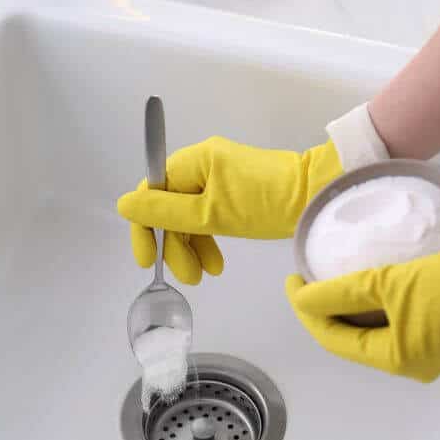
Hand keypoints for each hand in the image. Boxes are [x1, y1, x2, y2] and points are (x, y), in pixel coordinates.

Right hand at [117, 136, 342, 283]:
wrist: (315, 196)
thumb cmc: (264, 204)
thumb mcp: (210, 214)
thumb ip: (165, 211)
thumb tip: (124, 204)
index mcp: (192, 162)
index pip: (152, 193)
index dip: (145, 228)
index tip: (147, 260)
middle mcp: (201, 165)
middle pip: (170, 208)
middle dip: (175, 245)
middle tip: (189, 278)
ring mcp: (218, 178)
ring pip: (189, 216)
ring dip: (192, 247)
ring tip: (205, 275)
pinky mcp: (233, 193)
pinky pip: (208, 216)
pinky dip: (208, 239)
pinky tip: (215, 263)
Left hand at [285, 233, 439, 381]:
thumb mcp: (390, 283)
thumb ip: (340, 292)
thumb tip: (302, 298)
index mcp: (394, 358)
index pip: (333, 339)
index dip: (306, 310)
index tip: (292, 281)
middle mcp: (407, 361)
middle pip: (350, 337)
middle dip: (323, 310)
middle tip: (305, 280)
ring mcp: (425, 348)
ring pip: (370, 329)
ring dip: (347, 306)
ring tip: (326, 278)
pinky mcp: (438, 329)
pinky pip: (391, 320)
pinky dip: (372, 304)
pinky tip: (362, 281)